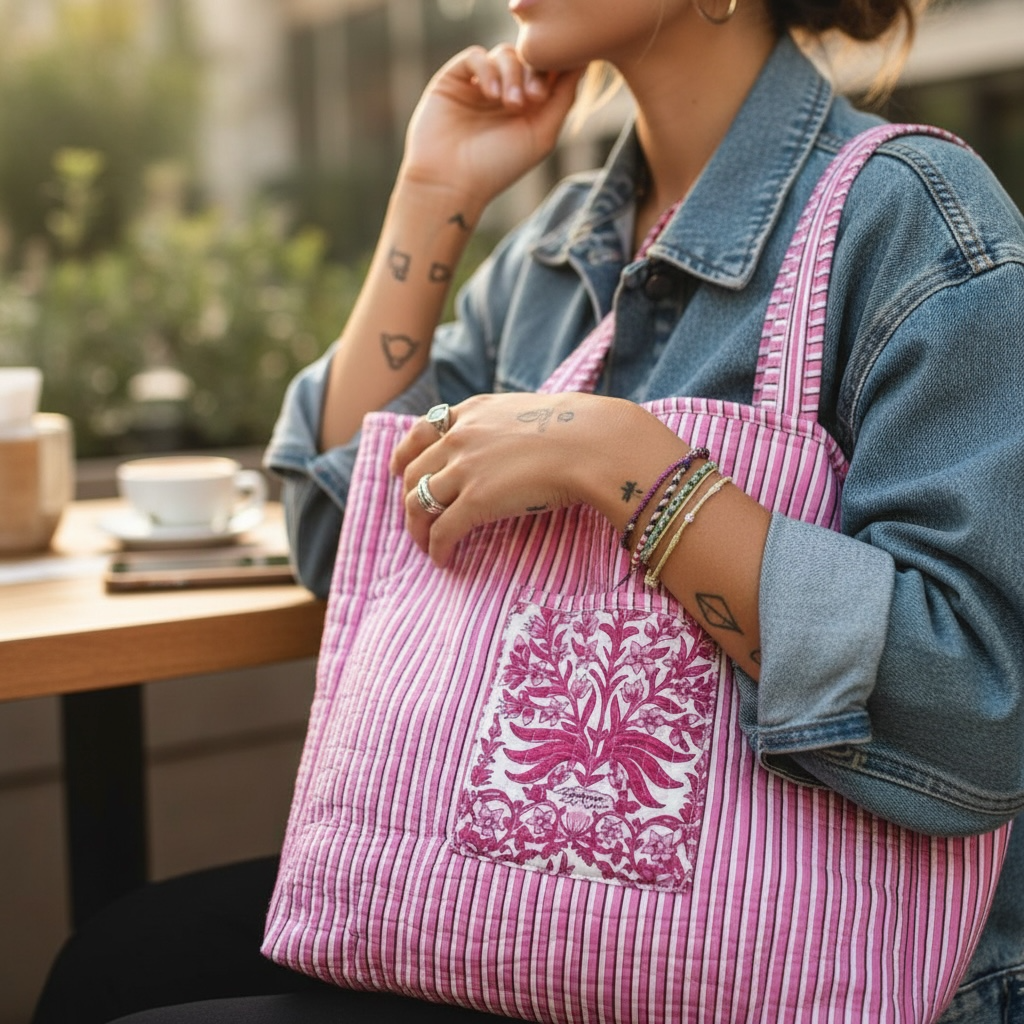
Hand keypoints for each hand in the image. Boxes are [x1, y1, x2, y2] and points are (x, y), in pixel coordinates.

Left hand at [391, 392, 614, 565]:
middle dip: (410, 498)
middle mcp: (459, 437)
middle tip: (418, 518)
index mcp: (472, 412)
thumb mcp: (528, 412)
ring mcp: (464, 469)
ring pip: (418, 503)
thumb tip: (511, 443)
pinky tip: (443, 560)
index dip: (404, 453)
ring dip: (417, 529)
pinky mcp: (475, 500)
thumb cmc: (576, 430)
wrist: (591, 442)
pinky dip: (436, 548)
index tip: (398, 469)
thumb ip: (505, 426)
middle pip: (414, 472)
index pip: (421, 431)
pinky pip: (442, 531)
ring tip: (426, 546)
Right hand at [400, 44, 583, 208]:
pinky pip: (476, 56)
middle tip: (533, 99)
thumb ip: (563, 99)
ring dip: (513, 75)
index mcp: (529, 107)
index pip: (549, 72)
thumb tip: (582, 63)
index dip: (554, 70)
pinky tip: (490, 96)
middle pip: (529, 59)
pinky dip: (487, 70)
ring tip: (510, 104)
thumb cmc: (497, 167)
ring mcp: (480, 84)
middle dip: (535, 74)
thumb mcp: (541, 135)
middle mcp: (505, 93)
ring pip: (505, 54)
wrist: (450, 182)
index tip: (547, 93)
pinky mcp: (455, 79)